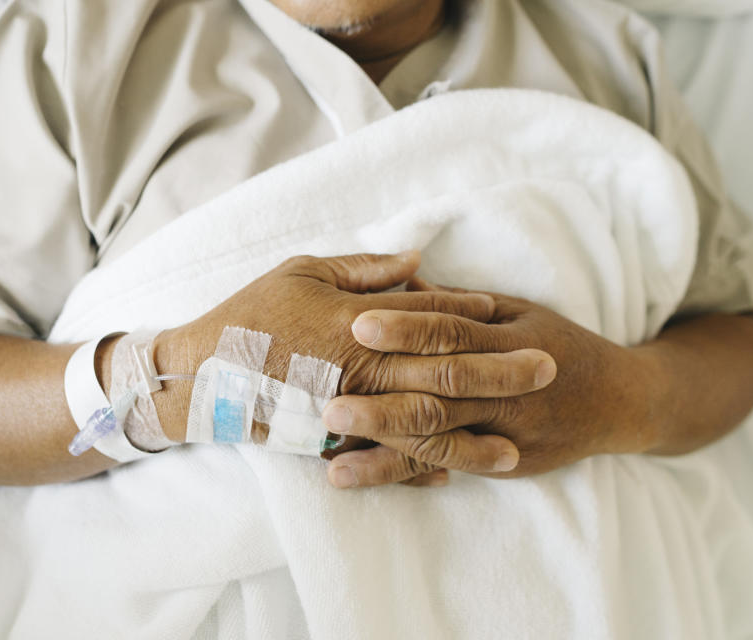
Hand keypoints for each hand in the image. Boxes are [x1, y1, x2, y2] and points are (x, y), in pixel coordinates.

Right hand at [148, 254, 549, 473]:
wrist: (202, 371)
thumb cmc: (252, 313)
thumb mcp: (302, 271)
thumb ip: (363, 269)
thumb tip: (416, 262)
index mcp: (360, 322)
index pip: (431, 319)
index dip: (475, 318)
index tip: (514, 319)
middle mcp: (365, 368)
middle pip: (444, 373)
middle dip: (501, 374)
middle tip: (549, 372)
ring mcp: (352, 410)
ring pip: (425, 429)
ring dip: (475, 438)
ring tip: (517, 449)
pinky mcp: (336, 440)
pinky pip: (386, 458)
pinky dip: (422, 467)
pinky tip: (455, 474)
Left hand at [323, 278, 658, 486]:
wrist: (621, 402)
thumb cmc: (559, 345)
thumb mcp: (518, 312)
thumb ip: (460, 303)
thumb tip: (402, 281)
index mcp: (511, 340)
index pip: (451, 333)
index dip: (405, 328)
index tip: (357, 324)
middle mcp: (510, 390)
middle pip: (441, 396)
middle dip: (383, 403)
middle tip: (327, 404)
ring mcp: (511, 433)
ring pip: (441, 443)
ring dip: (385, 453)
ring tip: (334, 461)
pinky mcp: (508, 464)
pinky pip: (451, 467)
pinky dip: (407, 475)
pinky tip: (366, 478)